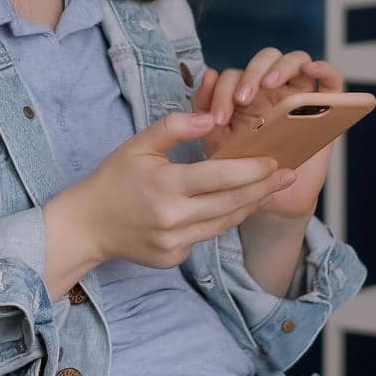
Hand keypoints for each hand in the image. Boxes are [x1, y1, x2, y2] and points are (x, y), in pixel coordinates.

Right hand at [46, 111, 296, 270]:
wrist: (87, 225)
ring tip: (270, 189)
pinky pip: (207, 236)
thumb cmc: (113, 179)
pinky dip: (222, 220)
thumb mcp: (138, 144)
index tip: (274, 160)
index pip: (221, 177)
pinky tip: (236, 206)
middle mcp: (173, 217)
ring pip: (224, 223)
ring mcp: (174, 242)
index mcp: (166, 185)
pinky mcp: (174, 257)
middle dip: (264, 188)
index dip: (253, 170)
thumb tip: (211, 117)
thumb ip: (176, 126)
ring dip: (250, 205)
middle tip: (288, 174)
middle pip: (231, 202)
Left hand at [192, 48, 343, 217]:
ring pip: (296, 60)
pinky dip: (324, 68)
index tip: (218, 119)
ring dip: (281, 67)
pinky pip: (332, 79)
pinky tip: (312, 69)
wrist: (268, 196)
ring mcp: (301, 94)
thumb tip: (208, 74)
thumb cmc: (242, 165)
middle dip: (251, 74)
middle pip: (266, 59)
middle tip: (242, 99)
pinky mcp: (325, 107)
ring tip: (269, 85)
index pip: (235, 74)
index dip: (222, 90)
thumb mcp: (216, 138)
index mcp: (247, 92)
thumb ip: (205, 108)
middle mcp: (274, 88)